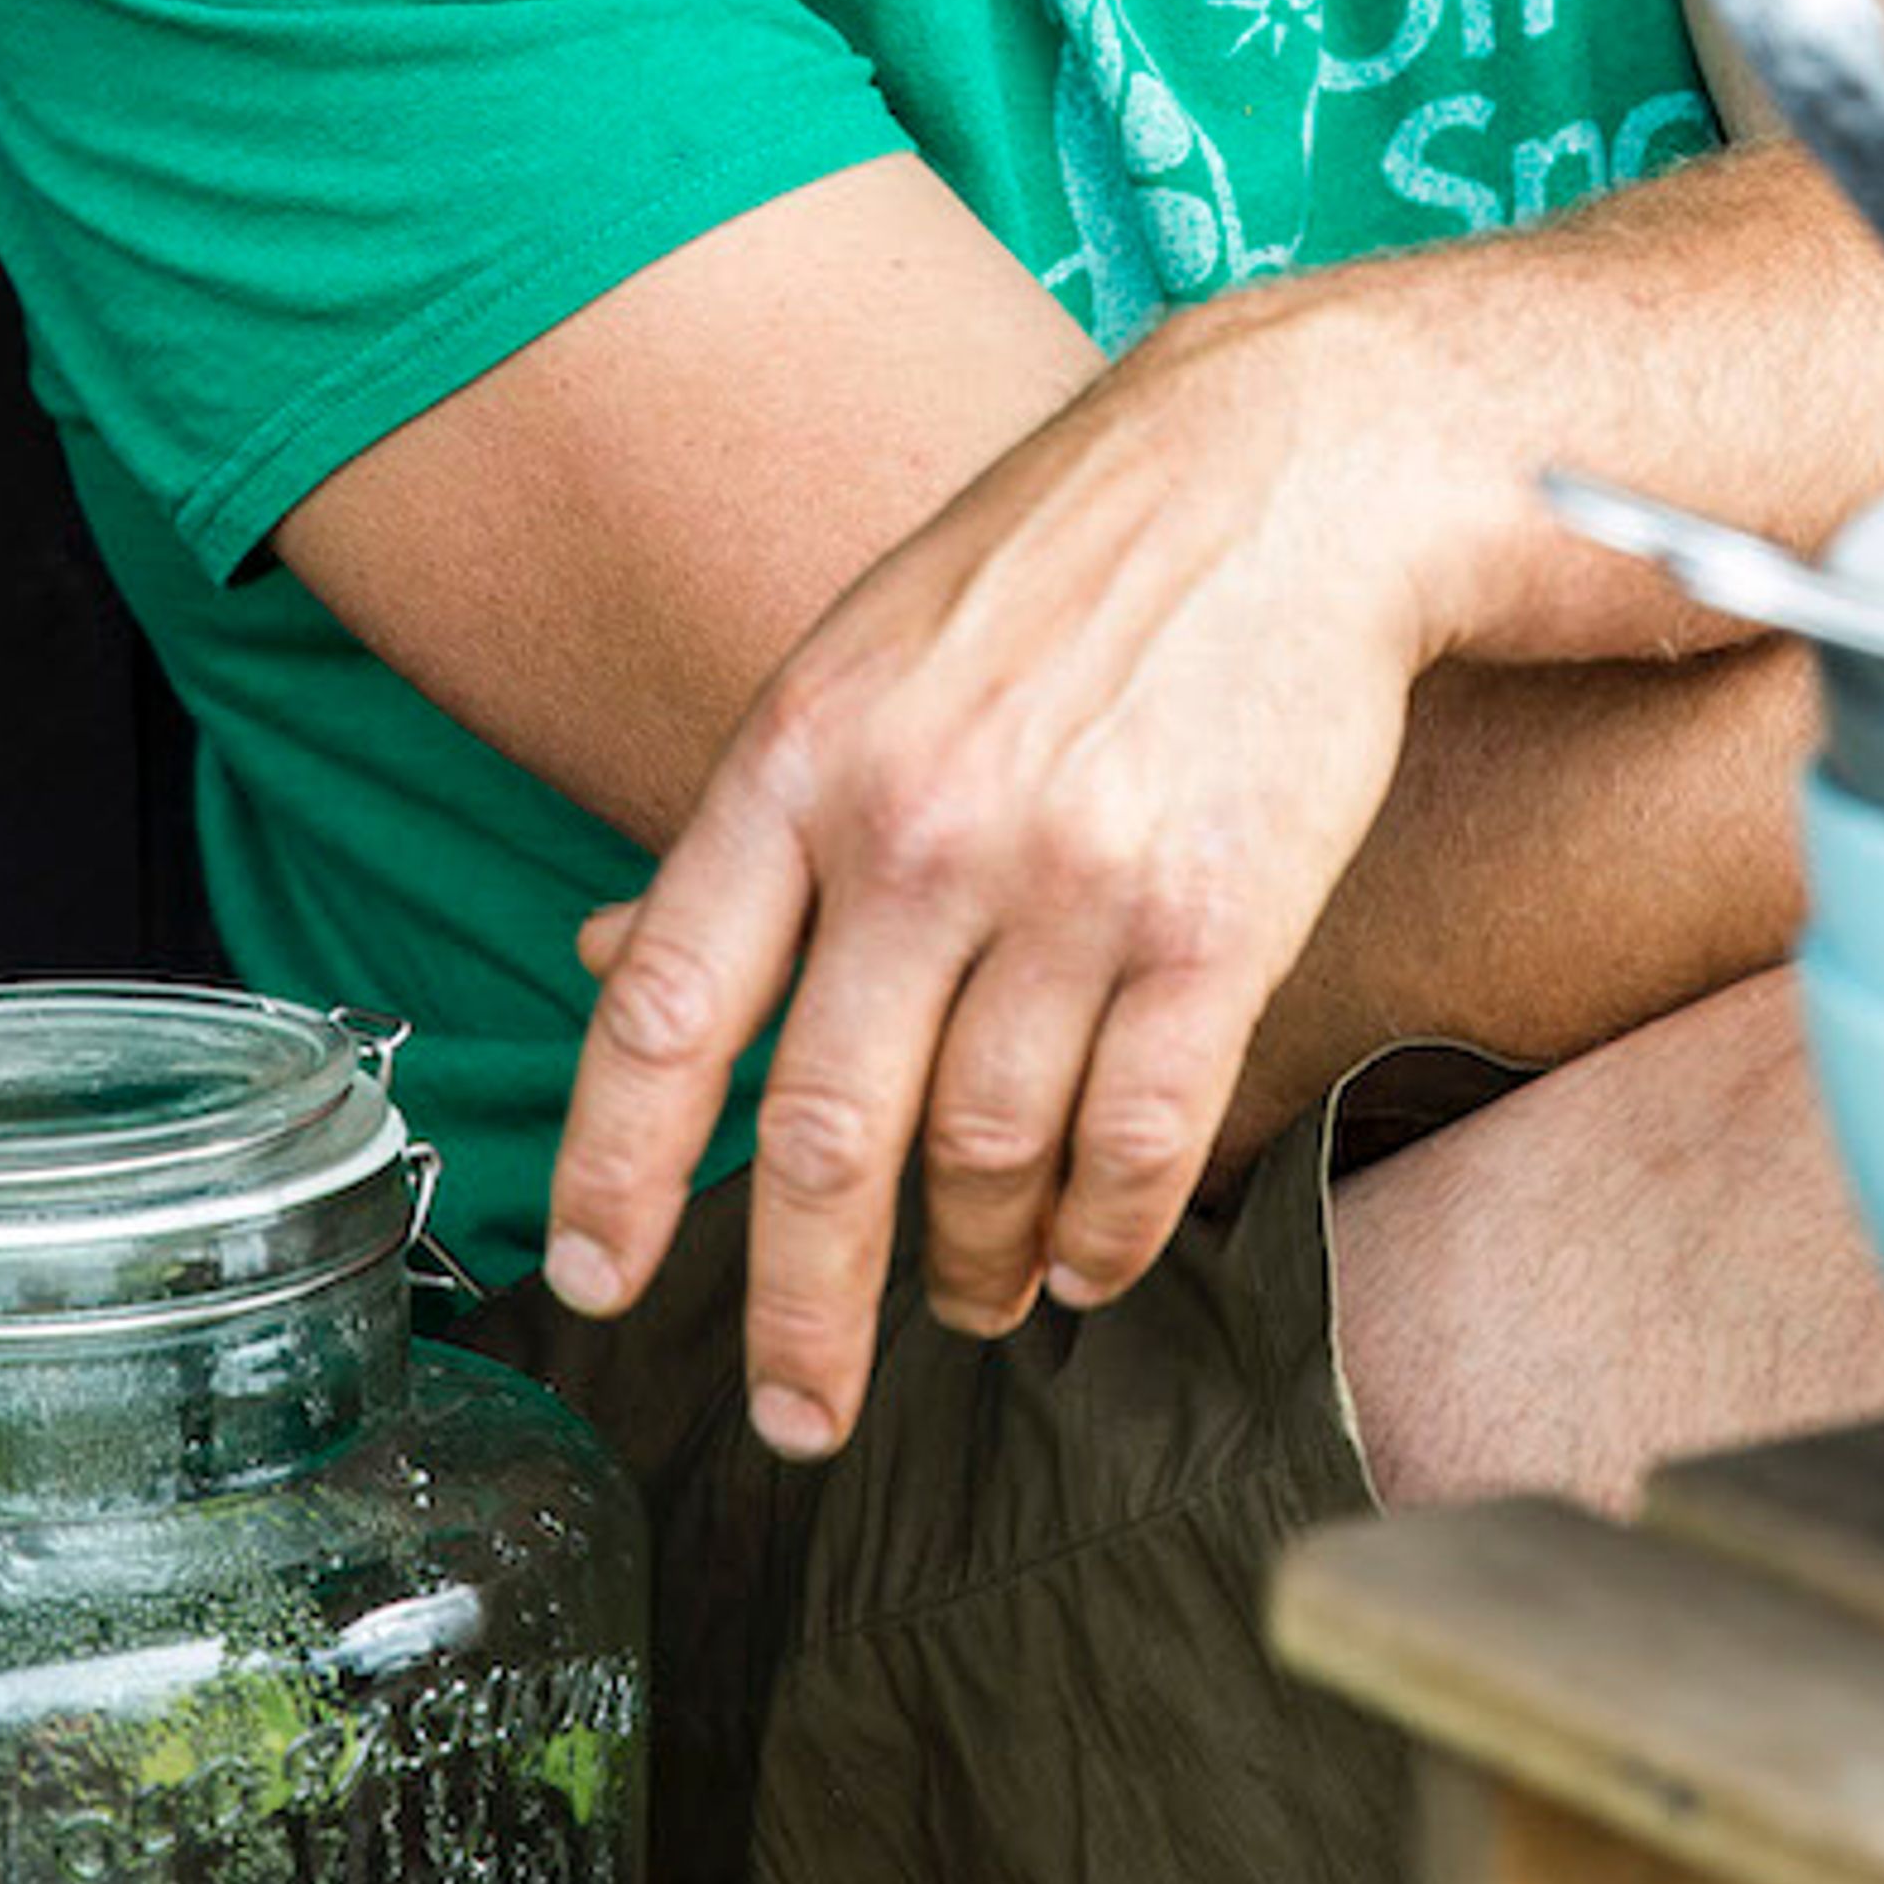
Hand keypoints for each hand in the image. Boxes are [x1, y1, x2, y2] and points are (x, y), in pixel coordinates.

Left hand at [536, 299, 1449, 1453]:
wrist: (1285, 473)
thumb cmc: (1056, 571)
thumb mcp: (858, 662)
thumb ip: (749, 830)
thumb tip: (598, 966)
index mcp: (799, 760)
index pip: (661, 1008)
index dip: (615, 1168)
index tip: (597, 1283)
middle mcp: (918, 829)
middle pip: (825, 1133)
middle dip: (800, 1307)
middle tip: (796, 1410)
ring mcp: (1069, 880)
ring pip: (985, 1158)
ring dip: (973, 1271)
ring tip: (974, 1304)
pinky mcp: (1212, 923)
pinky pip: (1136, 1142)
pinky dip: (1103, 1238)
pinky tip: (1086, 1265)